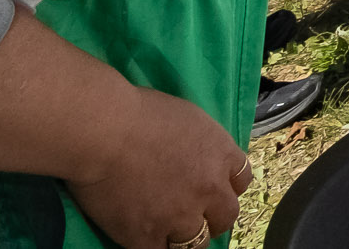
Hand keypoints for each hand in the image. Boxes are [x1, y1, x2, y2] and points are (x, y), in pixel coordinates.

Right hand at [66, 84, 250, 248]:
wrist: (106, 133)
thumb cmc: (142, 114)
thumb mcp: (191, 120)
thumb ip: (203, 145)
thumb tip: (198, 156)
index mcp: (221, 155)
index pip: (242, 181)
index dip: (227, 187)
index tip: (215, 189)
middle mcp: (209, 189)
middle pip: (227, 216)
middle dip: (214, 217)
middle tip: (197, 216)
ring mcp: (179, 217)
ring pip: (197, 243)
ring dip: (187, 237)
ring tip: (171, 231)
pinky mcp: (146, 236)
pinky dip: (155, 246)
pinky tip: (145, 237)